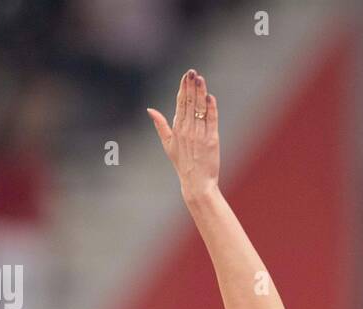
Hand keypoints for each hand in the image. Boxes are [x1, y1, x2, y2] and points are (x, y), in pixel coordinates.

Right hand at [147, 69, 219, 198]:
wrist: (196, 182)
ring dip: (200, 93)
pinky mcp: (211, 140)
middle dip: (191, 86)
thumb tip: (150, 110)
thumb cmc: (183, 164)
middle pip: (189, 103)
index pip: (180, 103)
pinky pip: (211, 121)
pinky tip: (210, 97)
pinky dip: (211, 109)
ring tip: (201, 79)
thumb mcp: (168, 144)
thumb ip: (160, 125)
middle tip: (193, 72)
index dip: (183, 88)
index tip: (186, 75)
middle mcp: (187, 130)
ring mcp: (199, 135)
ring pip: (199, 109)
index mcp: (177, 129)